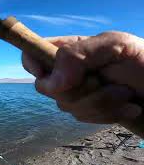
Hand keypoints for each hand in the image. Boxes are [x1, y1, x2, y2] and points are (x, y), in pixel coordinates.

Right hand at [22, 32, 143, 134]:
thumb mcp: (115, 45)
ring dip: (99, 103)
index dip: (32, 64)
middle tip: (103, 80)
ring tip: (125, 93)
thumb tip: (52, 81)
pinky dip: (107, 114)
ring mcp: (75, 92)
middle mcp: (67, 71)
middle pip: (46, 87)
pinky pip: (82, 118)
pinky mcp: (86, 110)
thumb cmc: (143, 61)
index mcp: (69, 50)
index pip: (32, 54)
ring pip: (65, 106)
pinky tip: (126, 106)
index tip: (46, 74)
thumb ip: (79, 54)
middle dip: (78, 89)